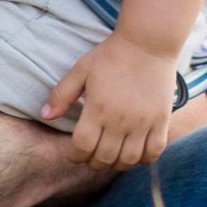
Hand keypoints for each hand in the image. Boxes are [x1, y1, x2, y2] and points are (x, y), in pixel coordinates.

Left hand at [44, 34, 178, 170]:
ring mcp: (143, 122)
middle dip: (93, 162)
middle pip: (104, 158)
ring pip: (128, 159)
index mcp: (98, 108)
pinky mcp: (161, 120)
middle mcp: (120, 120)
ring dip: (116, 164)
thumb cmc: (112, 55)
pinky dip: (144, 158)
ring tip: (111, 156)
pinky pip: (154, 151)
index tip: (73, 153)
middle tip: (90, 155)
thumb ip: (62, 94)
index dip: (74, 156)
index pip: (82, 147)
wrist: (148, 42)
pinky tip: (135, 151)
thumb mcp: (81, 70)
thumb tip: (45, 115)